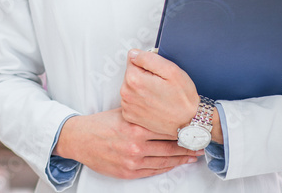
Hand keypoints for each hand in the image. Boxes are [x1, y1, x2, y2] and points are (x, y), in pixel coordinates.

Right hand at [53, 109, 200, 179]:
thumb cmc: (101, 123)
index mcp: (136, 127)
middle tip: (201, 144)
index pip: (167, 129)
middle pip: (170, 147)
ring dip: (181, 159)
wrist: (80, 139)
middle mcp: (136, 146)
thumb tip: (163, 109)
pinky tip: (176, 163)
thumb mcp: (122, 112)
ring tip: (194, 155)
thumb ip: (142, 113)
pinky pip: (153, 171)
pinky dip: (167, 167)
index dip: (184, 130)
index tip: (196, 128)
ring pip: (164, 161)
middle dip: (188, 146)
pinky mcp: (128, 172)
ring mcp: (133, 161)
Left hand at [120, 50, 198, 136]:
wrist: (188, 122)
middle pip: (131, 73)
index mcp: (134, 79)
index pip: (133, 59)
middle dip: (144, 76)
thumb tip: (133, 54)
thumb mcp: (171, 70)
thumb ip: (148, 58)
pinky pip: (131, 100)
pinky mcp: (130, 116)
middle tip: (160, 85)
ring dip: (142, 88)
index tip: (157, 73)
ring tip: (158, 95)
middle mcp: (127, 93)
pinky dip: (140, 100)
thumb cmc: (183, 98)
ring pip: (131, 87)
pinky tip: (153, 104)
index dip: (147, 64)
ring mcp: (127, 106)